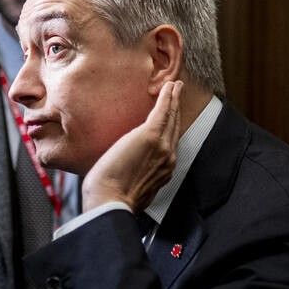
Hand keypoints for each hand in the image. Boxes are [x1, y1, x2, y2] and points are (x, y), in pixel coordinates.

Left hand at [81, 80, 182, 212]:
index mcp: (163, 170)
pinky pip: (163, 112)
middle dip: (176, 109)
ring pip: (171, 118)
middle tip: (178, 94)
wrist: (110, 201)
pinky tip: (170, 87)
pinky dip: (168, 98)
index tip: (171, 117)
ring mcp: (162, 147)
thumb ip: (136, 174)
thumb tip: (126, 169)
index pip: (169, 144)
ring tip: (175, 87)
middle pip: (175, 128)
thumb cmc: (112, 198)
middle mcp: (168, 158)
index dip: (171, 127)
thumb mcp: (131, 186)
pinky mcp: (150, 137)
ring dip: (173, 100)